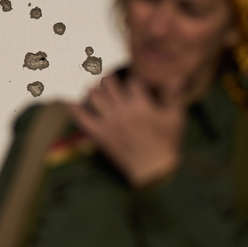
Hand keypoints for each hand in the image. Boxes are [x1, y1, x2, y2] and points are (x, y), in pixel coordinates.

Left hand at [66, 74, 186, 187]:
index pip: (132, 80)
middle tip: (112, 82)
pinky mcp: (99, 134)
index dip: (134, 81)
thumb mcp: (175, 118)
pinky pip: (81, 117)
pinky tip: (71, 98)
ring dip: (94, 88)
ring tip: (98, 89)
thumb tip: (176, 76)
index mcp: (141, 104)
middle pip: (108, 82)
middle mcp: (122, 111)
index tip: (137, 87)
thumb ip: (172, 95)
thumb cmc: (166, 143)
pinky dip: (74, 106)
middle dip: (111, 79)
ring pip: (94, 95)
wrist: (153, 170)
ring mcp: (109, 122)